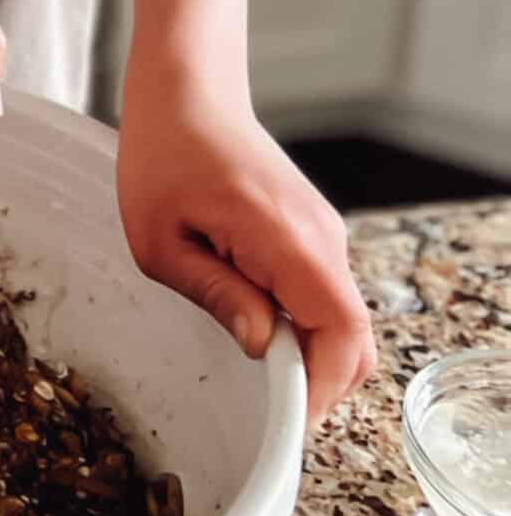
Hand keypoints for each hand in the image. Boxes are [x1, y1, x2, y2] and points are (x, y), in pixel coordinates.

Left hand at [117, 83, 377, 424]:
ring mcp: (323, 235)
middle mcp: (322, 239)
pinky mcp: (312, 234)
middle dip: (321, 385)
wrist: (187, 91)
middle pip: (355, 338)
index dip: (322, 389)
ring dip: (310, 356)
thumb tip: (261, 347)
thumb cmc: (164, 155)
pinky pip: (324, 296)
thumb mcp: (160, 239)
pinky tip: (257, 330)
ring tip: (254, 371)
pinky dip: (304, 327)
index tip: (285, 423)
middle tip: (267, 413)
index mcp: (288, 240)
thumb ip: (216, 295)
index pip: (341, 334)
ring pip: (342, 320)